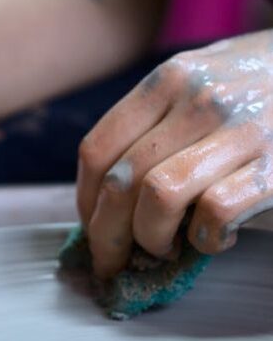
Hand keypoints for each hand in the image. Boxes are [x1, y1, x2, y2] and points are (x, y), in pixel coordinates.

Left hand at [77, 30, 272, 278]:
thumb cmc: (255, 90)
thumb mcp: (198, 85)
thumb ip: (153, 125)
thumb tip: (105, 198)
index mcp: (168, 79)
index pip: (98, 149)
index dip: (85, 200)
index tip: (91, 226)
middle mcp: (199, 97)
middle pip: (121, 181)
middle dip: (106, 235)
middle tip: (112, 260)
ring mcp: (242, 128)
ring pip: (159, 196)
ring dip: (150, 237)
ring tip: (163, 248)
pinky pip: (215, 212)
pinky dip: (205, 240)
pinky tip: (214, 239)